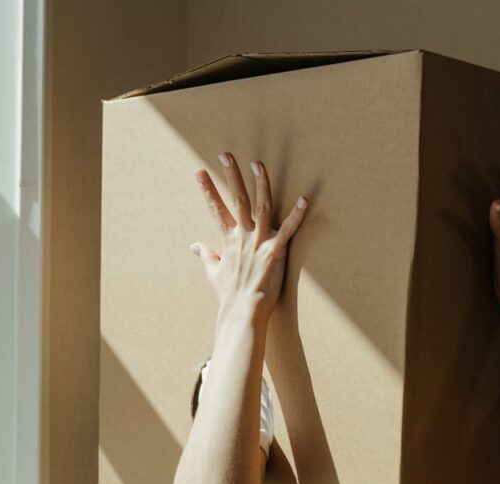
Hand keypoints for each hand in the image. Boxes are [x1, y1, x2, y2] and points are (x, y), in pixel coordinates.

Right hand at [190, 152, 308, 326]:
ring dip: (260, 184)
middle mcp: (242, 237)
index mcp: (228, 240)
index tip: (199, 172)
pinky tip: (304, 200)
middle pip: (236, 199)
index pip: (215, 209)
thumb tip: (194, 247)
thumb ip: (206, 256)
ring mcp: (259, 243)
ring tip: (257, 164)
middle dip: (231, 175)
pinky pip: (288, 230)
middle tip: (225, 155)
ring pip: (260, 206)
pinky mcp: (275, 252)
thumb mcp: (213, 273)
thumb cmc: (230, 295)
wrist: (243, 312)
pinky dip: (297, 215)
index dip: (208, 190)